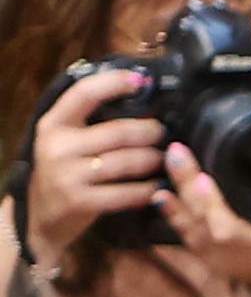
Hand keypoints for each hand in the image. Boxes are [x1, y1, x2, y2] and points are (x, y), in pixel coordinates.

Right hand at [24, 68, 162, 264]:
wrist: (41, 217)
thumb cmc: (62, 173)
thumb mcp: (63, 141)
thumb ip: (88, 123)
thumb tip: (135, 100)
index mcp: (52, 124)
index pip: (83, 93)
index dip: (114, 83)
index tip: (141, 80)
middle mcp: (58, 146)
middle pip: (118, 132)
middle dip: (149, 131)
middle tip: (163, 132)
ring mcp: (68, 175)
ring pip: (126, 162)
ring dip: (153, 159)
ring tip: (164, 158)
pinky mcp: (81, 202)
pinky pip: (126, 193)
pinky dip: (147, 190)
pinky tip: (158, 187)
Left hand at [152, 134, 250, 296]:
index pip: (226, 228)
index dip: (211, 205)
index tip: (203, 179)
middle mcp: (229, 252)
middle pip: (198, 218)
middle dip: (185, 185)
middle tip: (178, 153)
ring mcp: (210, 255)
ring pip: (184, 224)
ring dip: (172, 197)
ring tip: (167, 166)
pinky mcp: (199, 252)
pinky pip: (179, 230)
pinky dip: (170, 209)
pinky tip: (162, 190)